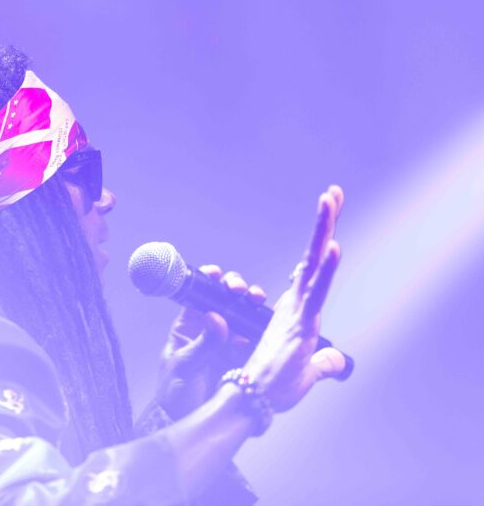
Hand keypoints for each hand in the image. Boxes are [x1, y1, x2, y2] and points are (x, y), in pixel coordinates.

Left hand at [156, 267, 265, 419]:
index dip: (209, 281)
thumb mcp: (185, 366)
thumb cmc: (174, 393)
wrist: (186, 420)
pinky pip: (256, 336)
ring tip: (256, 301)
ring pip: (243, 314)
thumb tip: (215, 318)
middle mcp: (210, 329)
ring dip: (252, 304)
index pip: (200, 296)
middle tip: (241, 290)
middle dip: (236, 288)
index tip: (216, 274)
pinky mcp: (244, 355)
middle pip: (226, 300)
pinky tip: (267, 324)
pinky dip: (264, 328)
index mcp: (189, 326)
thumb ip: (202, 344)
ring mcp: (229, 341)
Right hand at [244, 185, 346, 411]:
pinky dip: (325, 270)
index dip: (322, 243)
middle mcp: (296, 304)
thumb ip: (323, 363)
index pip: (313, 269)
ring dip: (322, 231)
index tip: (329, 218)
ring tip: (329, 201)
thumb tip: (339, 361)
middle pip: (314, 255)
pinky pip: (315, 292)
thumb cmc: (273, 387)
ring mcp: (297, 310)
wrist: (253, 399)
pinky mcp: (298, 323)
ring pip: (313, 263)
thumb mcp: (308, 374)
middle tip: (332, 193)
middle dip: (324, 222)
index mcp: (298, 311)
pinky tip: (334, 248)